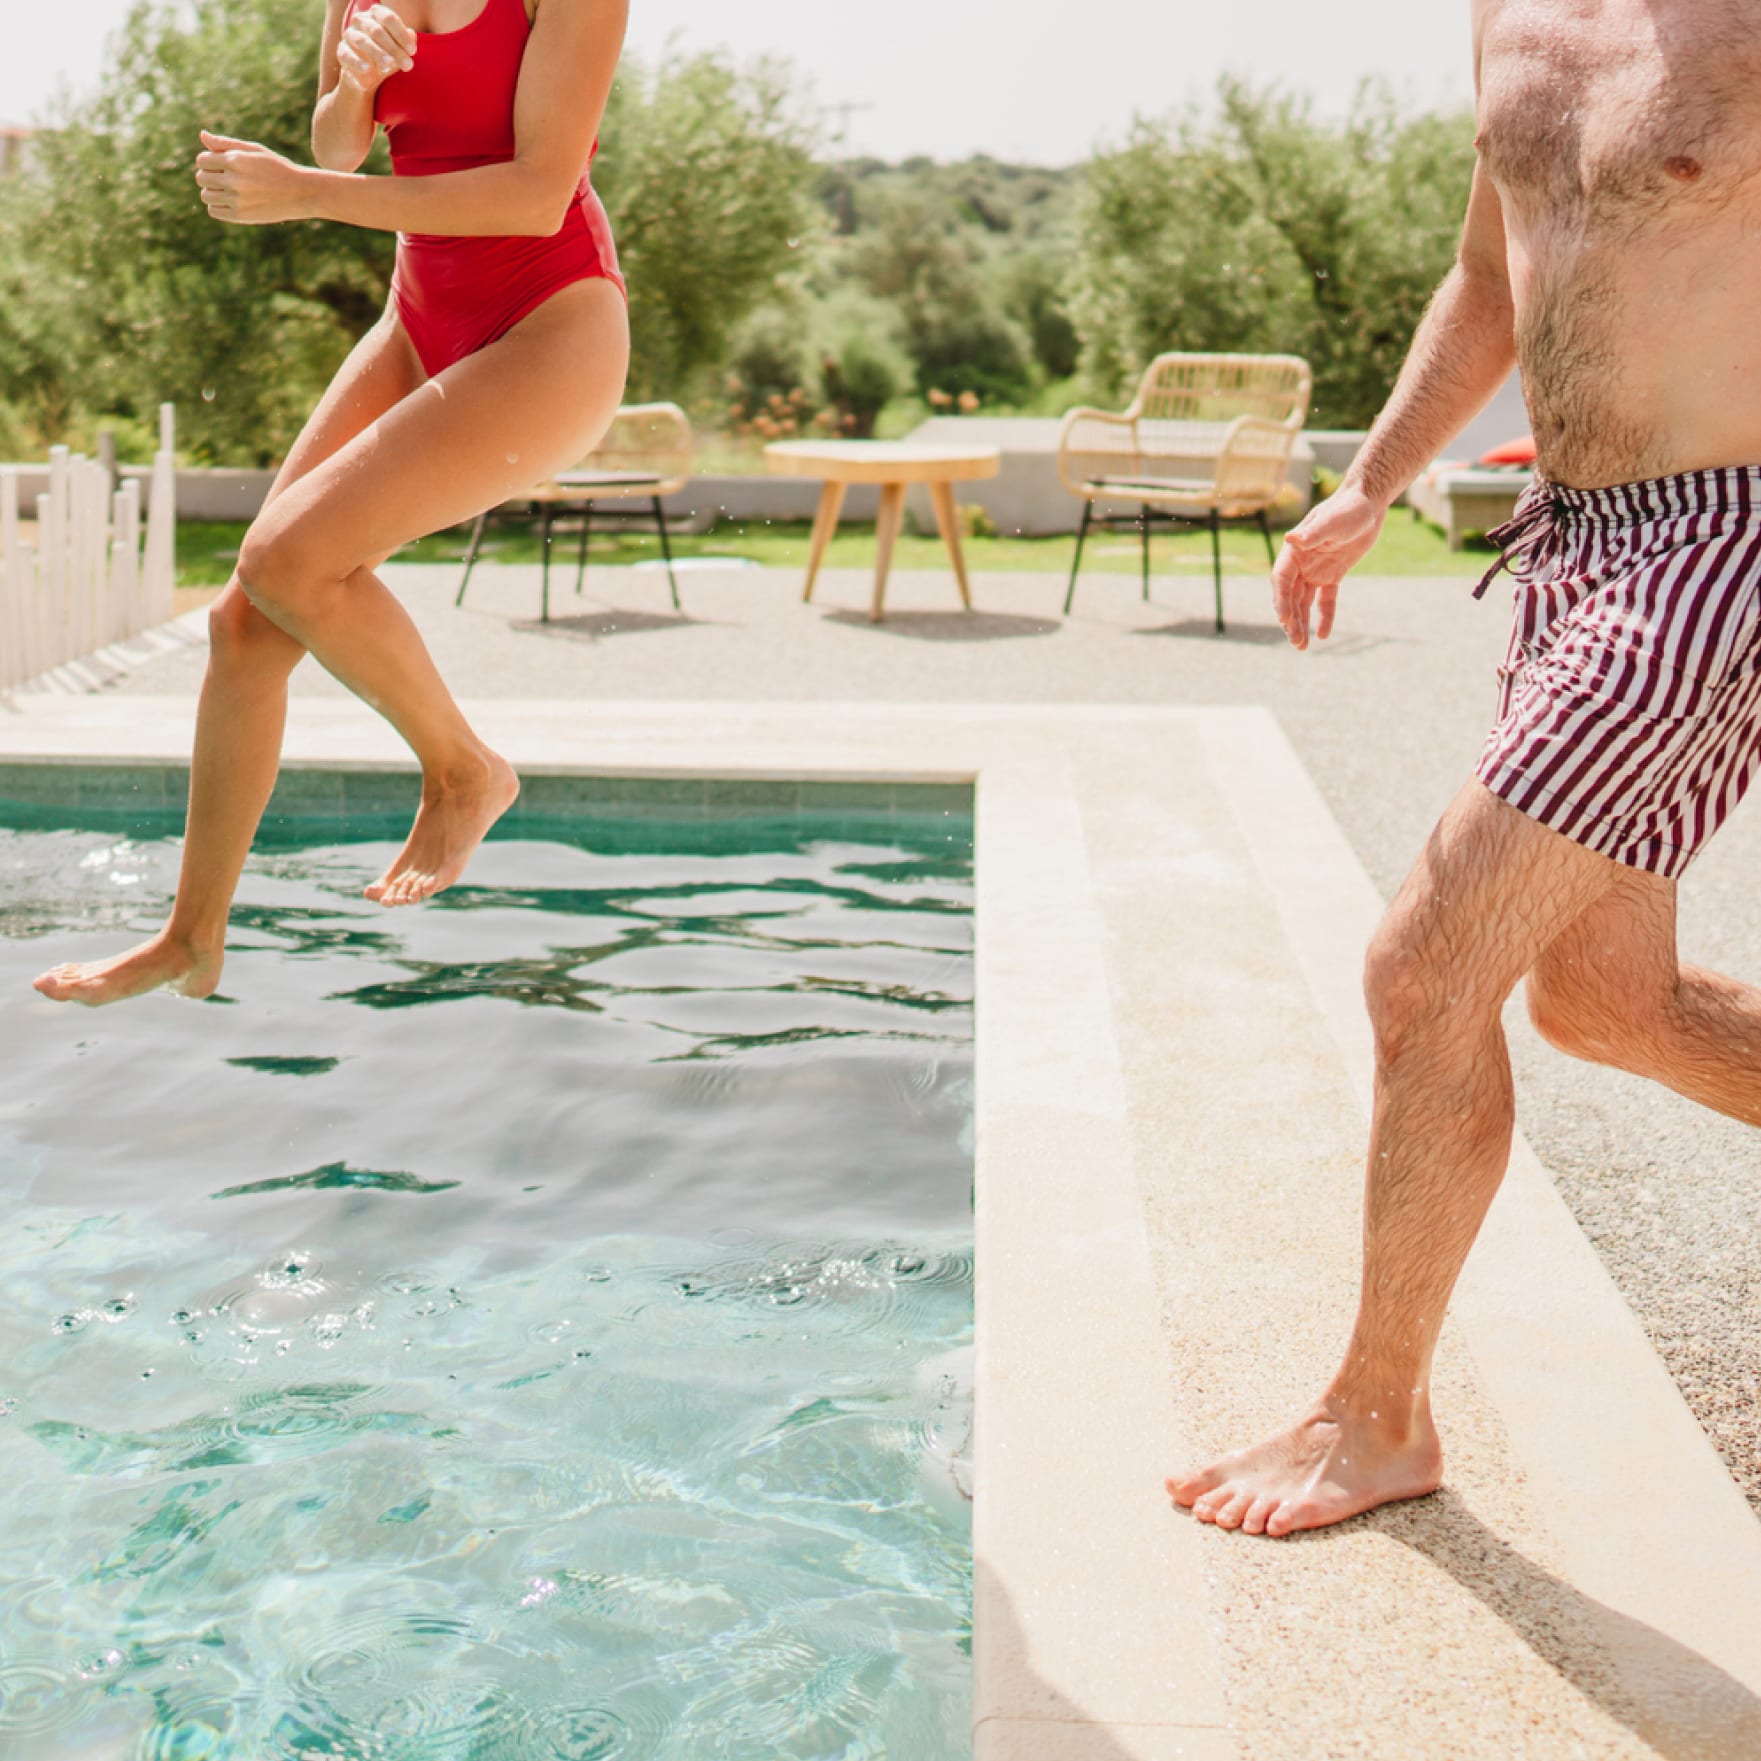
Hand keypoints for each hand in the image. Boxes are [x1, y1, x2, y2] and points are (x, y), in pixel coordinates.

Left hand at [194, 131, 311, 225]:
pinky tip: (230, 202)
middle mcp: (234, 180)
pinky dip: (217, 207)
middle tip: (224, 178)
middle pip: (201, 178)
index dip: (208, 161)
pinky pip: (214, 211)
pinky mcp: (241, 215)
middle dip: (209, 176)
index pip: (202, 160)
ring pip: (206, 196)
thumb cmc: (277, 168)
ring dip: (212, 192)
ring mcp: (237, 199)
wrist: (301, 193)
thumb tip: (202, 136)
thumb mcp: (254, 150)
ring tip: (227, 191)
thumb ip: (226, 143)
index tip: (220, 165)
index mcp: (235, 160)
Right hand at [338, 4, 416, 91]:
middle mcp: (361, 21)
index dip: (401, 34)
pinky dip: (357, 62)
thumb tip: (412, 35)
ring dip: (377, 53)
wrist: (369, 75)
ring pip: (362, 40)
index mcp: (376, 15)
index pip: (388, 17)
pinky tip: (367, 69)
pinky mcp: (342, 50)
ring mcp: (350, 34)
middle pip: (376, 30)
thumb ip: (407, 42)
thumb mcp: (400, 49)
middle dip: (393, 48)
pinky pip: (347, 54)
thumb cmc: (388, 55)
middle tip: (408, 65)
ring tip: (390, 64)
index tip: (412, 52)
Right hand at [1270, 483, 1385, 649]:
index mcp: (1294, 552)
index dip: (1281, 600)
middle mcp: (1301, 564)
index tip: (1285, 620)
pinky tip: (1323, 635)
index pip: (1281, 580)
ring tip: (1302, 646)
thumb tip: (1290, 539)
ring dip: (1301, 623)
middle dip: (1291, 620)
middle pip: (1290, 597)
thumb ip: (1312, 533)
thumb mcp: (1332, 521)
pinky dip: (1324, 616)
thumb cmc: (1348, 508)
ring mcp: (1315, 571)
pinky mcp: (1332, 575)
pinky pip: (1325, 600)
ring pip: (1303, 602)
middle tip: (1296, 642)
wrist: (1368, 503)